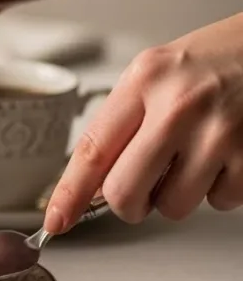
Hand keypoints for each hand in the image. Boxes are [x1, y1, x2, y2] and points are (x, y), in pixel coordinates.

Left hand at [46, 14, 242, 231]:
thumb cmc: (218, 60)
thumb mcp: (157, 73)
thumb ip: (125, 121)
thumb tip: (93, 183)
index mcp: (144, 80)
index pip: (92, 150)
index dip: (69, 193)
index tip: (55, 219)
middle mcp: (179, 105)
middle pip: (125, 192)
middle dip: (131, 202)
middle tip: (145, 187)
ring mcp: (219, 132)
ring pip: (173, 206)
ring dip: (179, 194)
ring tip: (196, 157)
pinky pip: (221, 202)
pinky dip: (221, 189)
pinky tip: (227, 156)